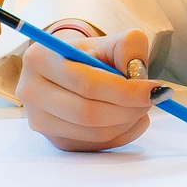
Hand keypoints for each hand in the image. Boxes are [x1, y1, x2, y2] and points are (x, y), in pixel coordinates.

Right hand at [18, 26, 157, 151]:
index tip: (155, 89)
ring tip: (141, 106)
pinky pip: (95, 146)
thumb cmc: (90, 54)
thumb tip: (139, 76)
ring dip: (127, 123)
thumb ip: (129, 47)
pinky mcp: (54, 140)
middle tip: (152, 99)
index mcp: (40, 59)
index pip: (86, 83)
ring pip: (93, 133)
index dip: (125, 90)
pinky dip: (121, 135)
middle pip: (88, 113)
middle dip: (129, 109)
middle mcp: (31, 92)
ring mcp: (40, 121)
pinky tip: (129, 118)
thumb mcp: (110, 40)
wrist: (70, 69)